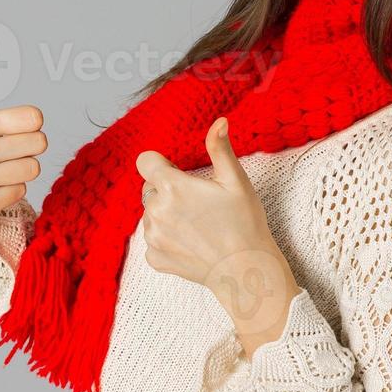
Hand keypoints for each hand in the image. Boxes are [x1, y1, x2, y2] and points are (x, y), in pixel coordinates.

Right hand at [0, 37, 46, 234]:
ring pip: (33, 168)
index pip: (33, 118)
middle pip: (39, 143)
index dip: (30, 122)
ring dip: (22, 168)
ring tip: (1, 168)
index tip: (15, 127)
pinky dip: (12, 189)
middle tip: (10, 149)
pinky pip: (22, 191)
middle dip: (29, 146)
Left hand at [135, 118, 297, 345]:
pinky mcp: (155, 258)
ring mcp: (153, 237)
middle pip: (149, 189)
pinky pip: (152, 240)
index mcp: (172, 187)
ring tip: (197, 225)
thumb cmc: (245, 222)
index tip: (181, 174)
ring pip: (150, 214)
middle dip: (167, 191)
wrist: (246, 270)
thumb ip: (220, 148)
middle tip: (197, 203)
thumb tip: (219, 121)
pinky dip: (166, 240)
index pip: (145, 162)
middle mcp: (156, 211)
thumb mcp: (235, 180)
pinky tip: (191, 243)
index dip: (163, 164)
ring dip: (166, 215)